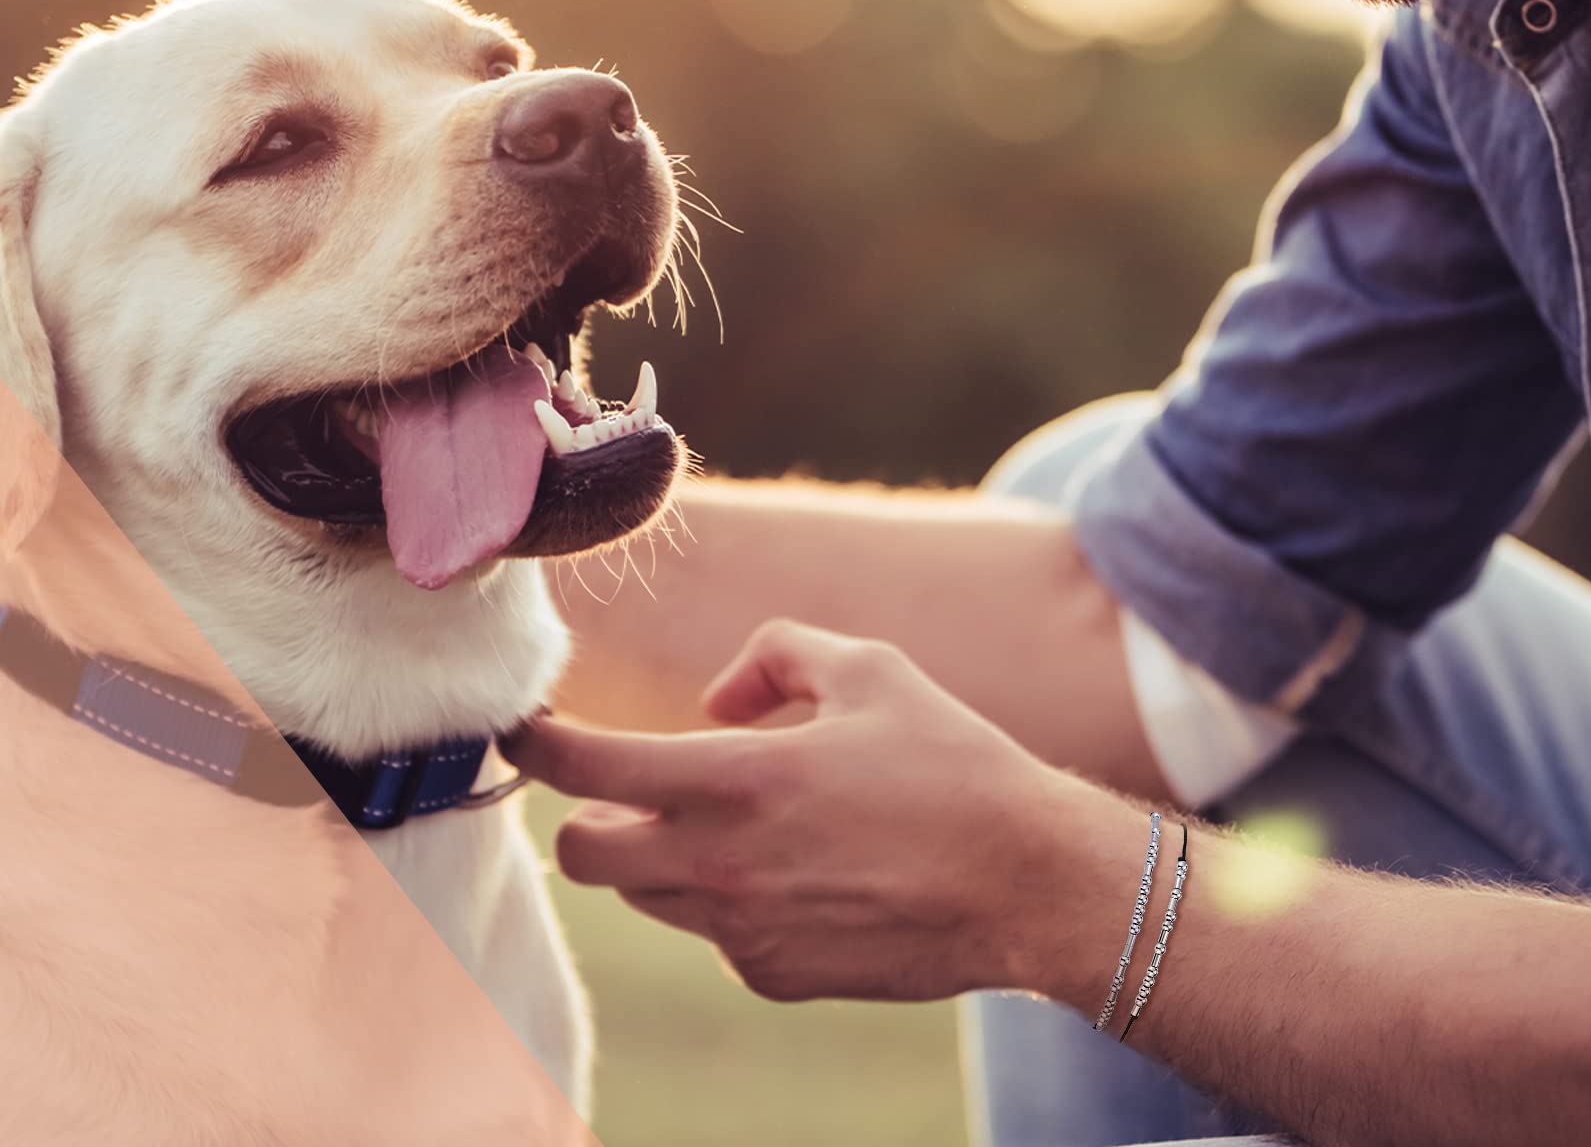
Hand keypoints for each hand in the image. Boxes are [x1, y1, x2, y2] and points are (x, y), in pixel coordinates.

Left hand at [499, 619, 1078, 1001]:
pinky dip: (722, 896)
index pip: (587, 770)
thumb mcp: (867, 666)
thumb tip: (715, 697)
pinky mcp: (774, 974)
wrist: (1026, 882)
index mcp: (735, 779)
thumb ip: (773, 656)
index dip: (537, 744)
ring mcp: (743, 932)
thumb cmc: (949, 763)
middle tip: (618, 785)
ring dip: (654, 854)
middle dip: (583, 816)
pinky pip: (711, 931)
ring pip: (644, 895)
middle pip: (583, 855)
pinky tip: (789, 869)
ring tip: (727, 817)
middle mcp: (722, 866)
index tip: (524, 728)